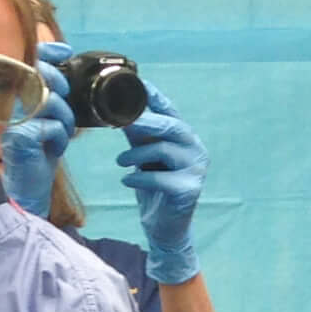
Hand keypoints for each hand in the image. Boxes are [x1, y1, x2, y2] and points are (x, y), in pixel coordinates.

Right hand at [0, 50, 75, 218]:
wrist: (30, 190)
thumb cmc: (40, 152)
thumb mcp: (49, 116)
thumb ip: (53, 91)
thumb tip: (63, 57)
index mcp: (14, 97)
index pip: (26, 63)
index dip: (46, 52)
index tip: (64, 52)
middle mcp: (7, 105)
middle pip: (38, 76)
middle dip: (60, 84)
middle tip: (66, 101)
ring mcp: (11, 121)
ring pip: (48, 101)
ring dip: (65, 117)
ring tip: (62, 133)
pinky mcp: (19, 138)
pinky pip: (50, 126)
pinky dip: (60, 136)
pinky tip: (54, 147)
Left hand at [117, 83, 206, 284]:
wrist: (165, 228)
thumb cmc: (154, 189)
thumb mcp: (143, 156)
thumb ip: (136, 134)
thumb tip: (114, 109)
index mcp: (185, 137)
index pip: (170, 110)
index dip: (155, 96)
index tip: (138, 83)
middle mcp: (195, 149)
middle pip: (171, 126)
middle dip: (145, 120)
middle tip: (120, 120)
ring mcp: (196, 169)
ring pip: (164, 150)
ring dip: (137, 153)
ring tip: (120, 161)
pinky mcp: (190, 190)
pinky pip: (161, 178)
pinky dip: (140, 178)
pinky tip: (127, 180)